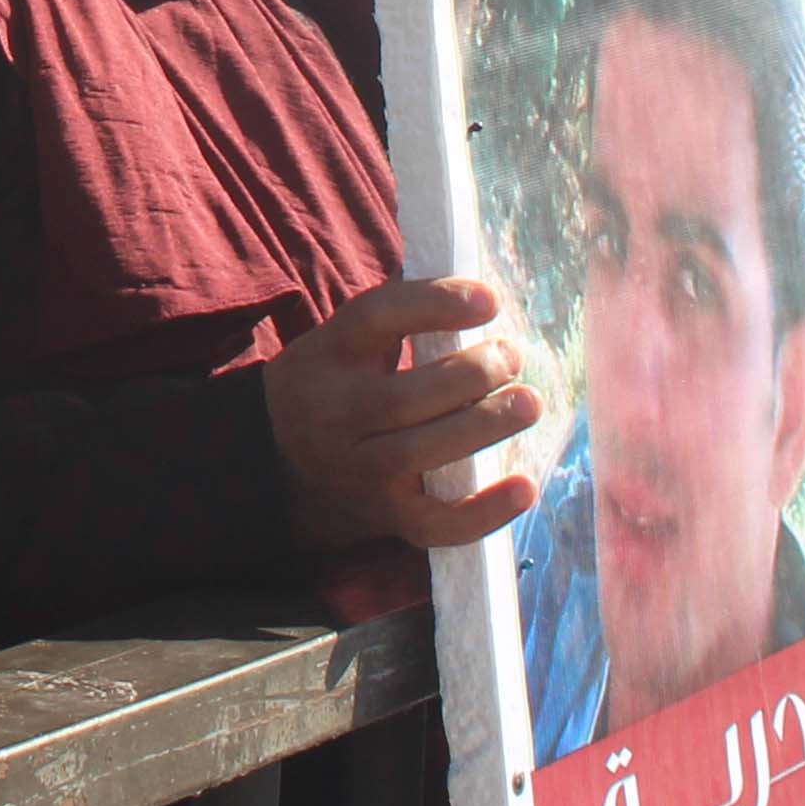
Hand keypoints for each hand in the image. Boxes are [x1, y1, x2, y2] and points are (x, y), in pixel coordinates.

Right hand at [271, 276, 539, 552]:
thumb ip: (399, 315)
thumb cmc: (333, 386)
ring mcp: (360, 471)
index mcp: (329, 354)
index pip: (376, 318)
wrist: (276, 465)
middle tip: (512, 356)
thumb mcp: (343, 342)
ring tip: (528, 402)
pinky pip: (434, 522)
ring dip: (484, 427)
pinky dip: (483, 512)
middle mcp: (337, 413)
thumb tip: (476, 282)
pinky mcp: (386, 517)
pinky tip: (524, 488)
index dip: (434, 304)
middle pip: (404, 396)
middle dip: (471, 374)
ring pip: (422, 453)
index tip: (489, 301)